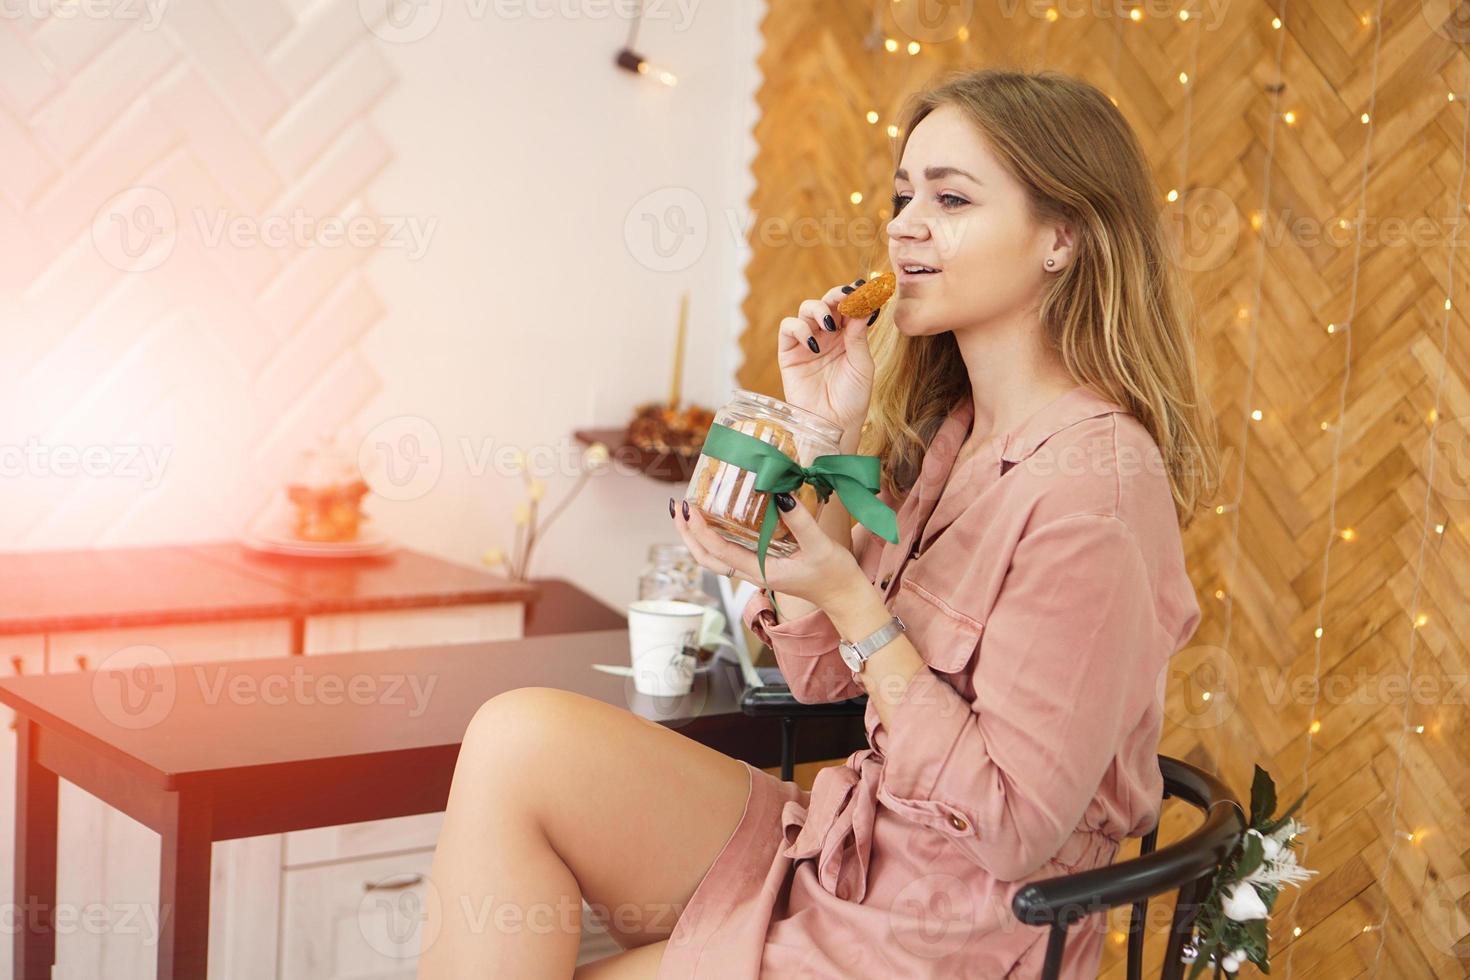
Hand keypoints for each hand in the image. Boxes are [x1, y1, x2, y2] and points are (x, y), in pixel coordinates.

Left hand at [669, 493, 864, 611]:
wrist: (844, 597)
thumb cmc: (834, 575)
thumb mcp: (819, 546)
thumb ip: (800, 522)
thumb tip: (779, 495)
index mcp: (760, 571)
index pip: (719, 552)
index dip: (700, 530)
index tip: (690, 508)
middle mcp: (752, 573)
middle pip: (707, 558)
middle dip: (688, 534)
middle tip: (677, 507)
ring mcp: (756, 570)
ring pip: (715, 558)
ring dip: (697, 537)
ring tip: (687, 513)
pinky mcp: (763, 565)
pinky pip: (729, 553)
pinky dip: (715, 538)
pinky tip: (717, 520)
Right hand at [778, 277, 876, 437]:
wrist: (834, 425)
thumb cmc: (853, 399)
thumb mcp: (862, 364)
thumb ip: (858, 335)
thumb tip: (861, 305)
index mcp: (849, 336)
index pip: (850, 307)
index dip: (856, 295)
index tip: (866, 289)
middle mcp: (828, 335)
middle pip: (828, 302)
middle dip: (837, 296)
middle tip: (846, 298)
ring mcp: (807, 342)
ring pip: (806, 308)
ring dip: (818, 309)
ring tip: (829, 324)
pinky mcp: (789, 353)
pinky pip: (788, 328)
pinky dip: (799, 329)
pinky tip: (814, 344)